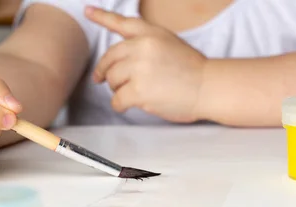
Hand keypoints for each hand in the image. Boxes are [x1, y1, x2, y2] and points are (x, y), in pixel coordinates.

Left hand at [85, 6, 206, 122]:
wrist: (208, 87)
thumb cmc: (192, 71)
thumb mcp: (170, 44)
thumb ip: (146, 44)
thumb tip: (122, 57)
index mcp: (150, 34)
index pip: (122, 23)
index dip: (101, 17)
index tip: (87, 11)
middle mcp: (142, 47)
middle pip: (109, 59)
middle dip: (106, 72)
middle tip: (105, 80)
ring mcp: (139, 68)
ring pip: (111, 80)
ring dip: (117, 89)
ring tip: (134, 92)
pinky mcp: (139, 90)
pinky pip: (116, 99)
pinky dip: (120, 105)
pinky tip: (130, 105)